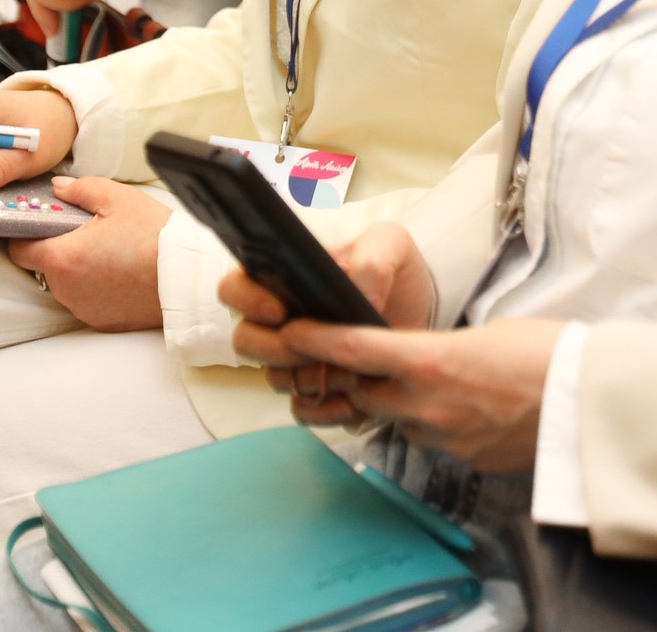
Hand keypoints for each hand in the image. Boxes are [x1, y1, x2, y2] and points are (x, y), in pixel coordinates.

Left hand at [7, 177, 170, 329]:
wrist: (187, 278)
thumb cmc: (154, 238)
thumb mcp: (118, 199)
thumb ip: (80, 189)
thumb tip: (59, 188)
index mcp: (62, 258)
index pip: (19, 250)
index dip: (25, 234)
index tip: (40, 224)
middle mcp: (66, 289)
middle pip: (43, 267)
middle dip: (58, 249)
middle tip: (85, 233)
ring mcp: (83, 309)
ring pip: (66, 285)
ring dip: (77, 270)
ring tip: (108, 253)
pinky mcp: (101, 321)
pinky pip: (86, 301)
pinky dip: (95, 288)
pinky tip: (119, 273)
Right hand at [225, 223, 435, 420]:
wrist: (421, 314)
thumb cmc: (394, 273)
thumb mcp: (391, 244)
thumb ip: (374, 257)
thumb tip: (360, 296)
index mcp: (282, 280)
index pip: (234, 287)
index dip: (245, 299)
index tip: (278, 310)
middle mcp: (280, 322)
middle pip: (245, 341)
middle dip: (274, 348)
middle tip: (310, 346)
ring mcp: (295, 358)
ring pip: (274, 378)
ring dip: (306, 378)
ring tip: (349, 372)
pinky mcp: (317, 389)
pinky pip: (302, 410)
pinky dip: (323, 411)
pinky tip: (350, 402)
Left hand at [269, 316, 567, 471]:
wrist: (593, 402)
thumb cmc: (551, 353)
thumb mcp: (490, 331)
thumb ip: (446, 346)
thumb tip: (433, 357)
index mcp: (431, 360)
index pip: (353, 349)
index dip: (314, 340)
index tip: (290, 331)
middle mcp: (428, 404)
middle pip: (366, 393)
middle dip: (359, 378)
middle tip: (365, 361)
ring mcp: (447, 438)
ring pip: (401, 420)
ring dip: (403, 403)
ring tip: (440, 382)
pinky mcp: (468, 460)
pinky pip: (438, 440)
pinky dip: (441, 424)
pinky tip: (471, 409)